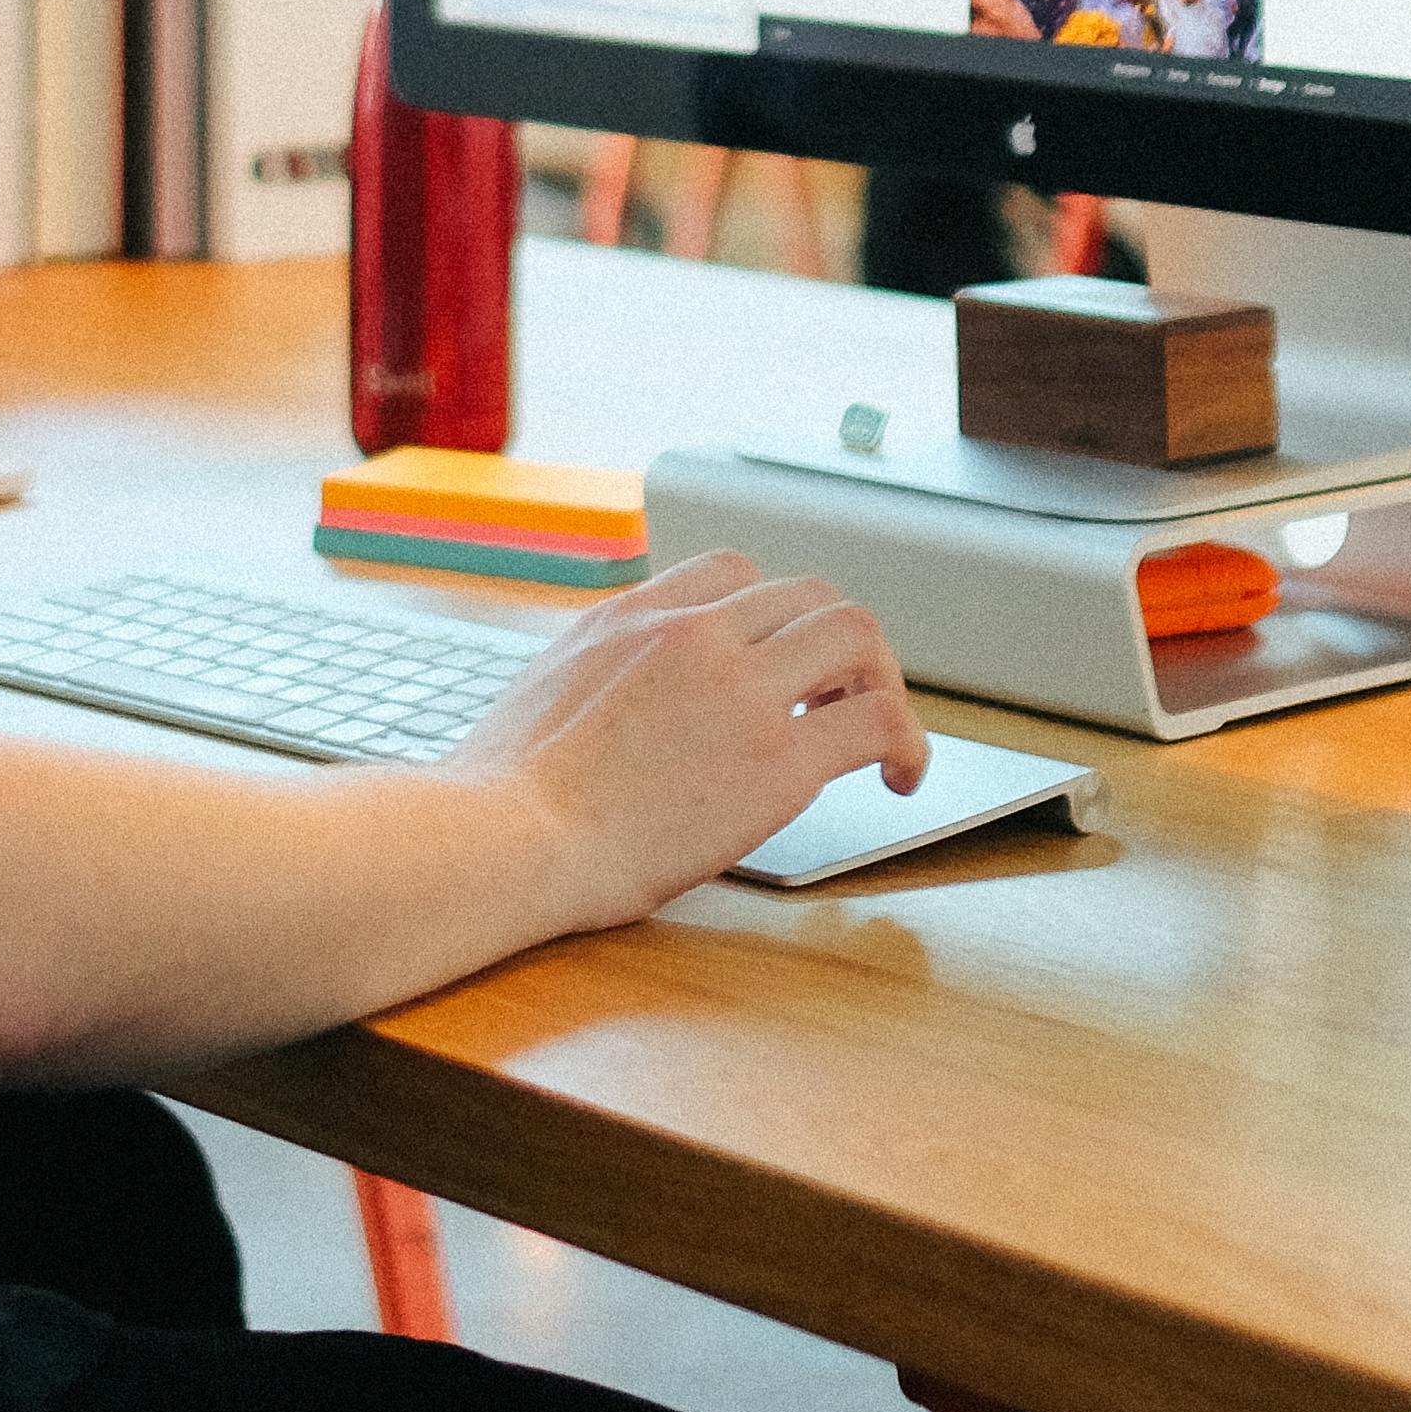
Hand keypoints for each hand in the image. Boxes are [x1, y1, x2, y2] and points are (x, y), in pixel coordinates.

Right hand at [450, 547, 920, 928]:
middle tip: (836, 702)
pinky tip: (901, 778)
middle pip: (808, 595)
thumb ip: (598, 670)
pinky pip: (877, 720)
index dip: (770, 616)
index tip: (777, 664)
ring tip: (880, 735)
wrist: (505, 838)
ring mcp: (740, 688)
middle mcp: (693, 633)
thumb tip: (612, 690)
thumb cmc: (503, 794)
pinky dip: (907, 742)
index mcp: (632, 615)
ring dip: (880, 679)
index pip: (733, 573)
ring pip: (856, 634)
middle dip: (835, 646)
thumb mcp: (543, 690)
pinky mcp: (777, 758)